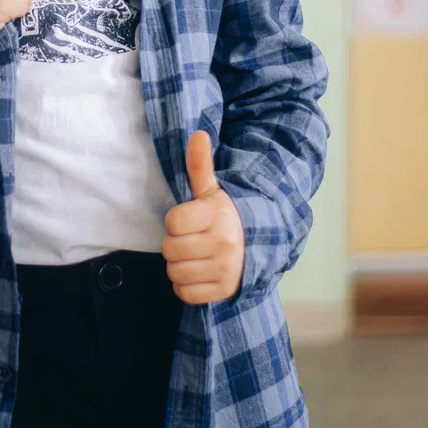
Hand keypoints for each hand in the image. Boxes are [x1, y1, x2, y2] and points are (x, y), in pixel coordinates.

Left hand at [162, 130, 245, 304]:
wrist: (258, 245)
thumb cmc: (225, 215)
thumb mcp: (212, 189)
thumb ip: (199, 165)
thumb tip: (197, 134)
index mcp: (217, 214)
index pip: (172, 223)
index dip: (175, 222)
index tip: (190, 220)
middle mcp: (224, 242)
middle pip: (169, 250)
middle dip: (176, 245)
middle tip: (192, 239)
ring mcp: (225, 269)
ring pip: (175, 273)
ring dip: (179, 266)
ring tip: (196, 256)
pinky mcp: (224, 290)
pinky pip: (185, 293)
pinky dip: (187, 286)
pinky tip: (199, 273)